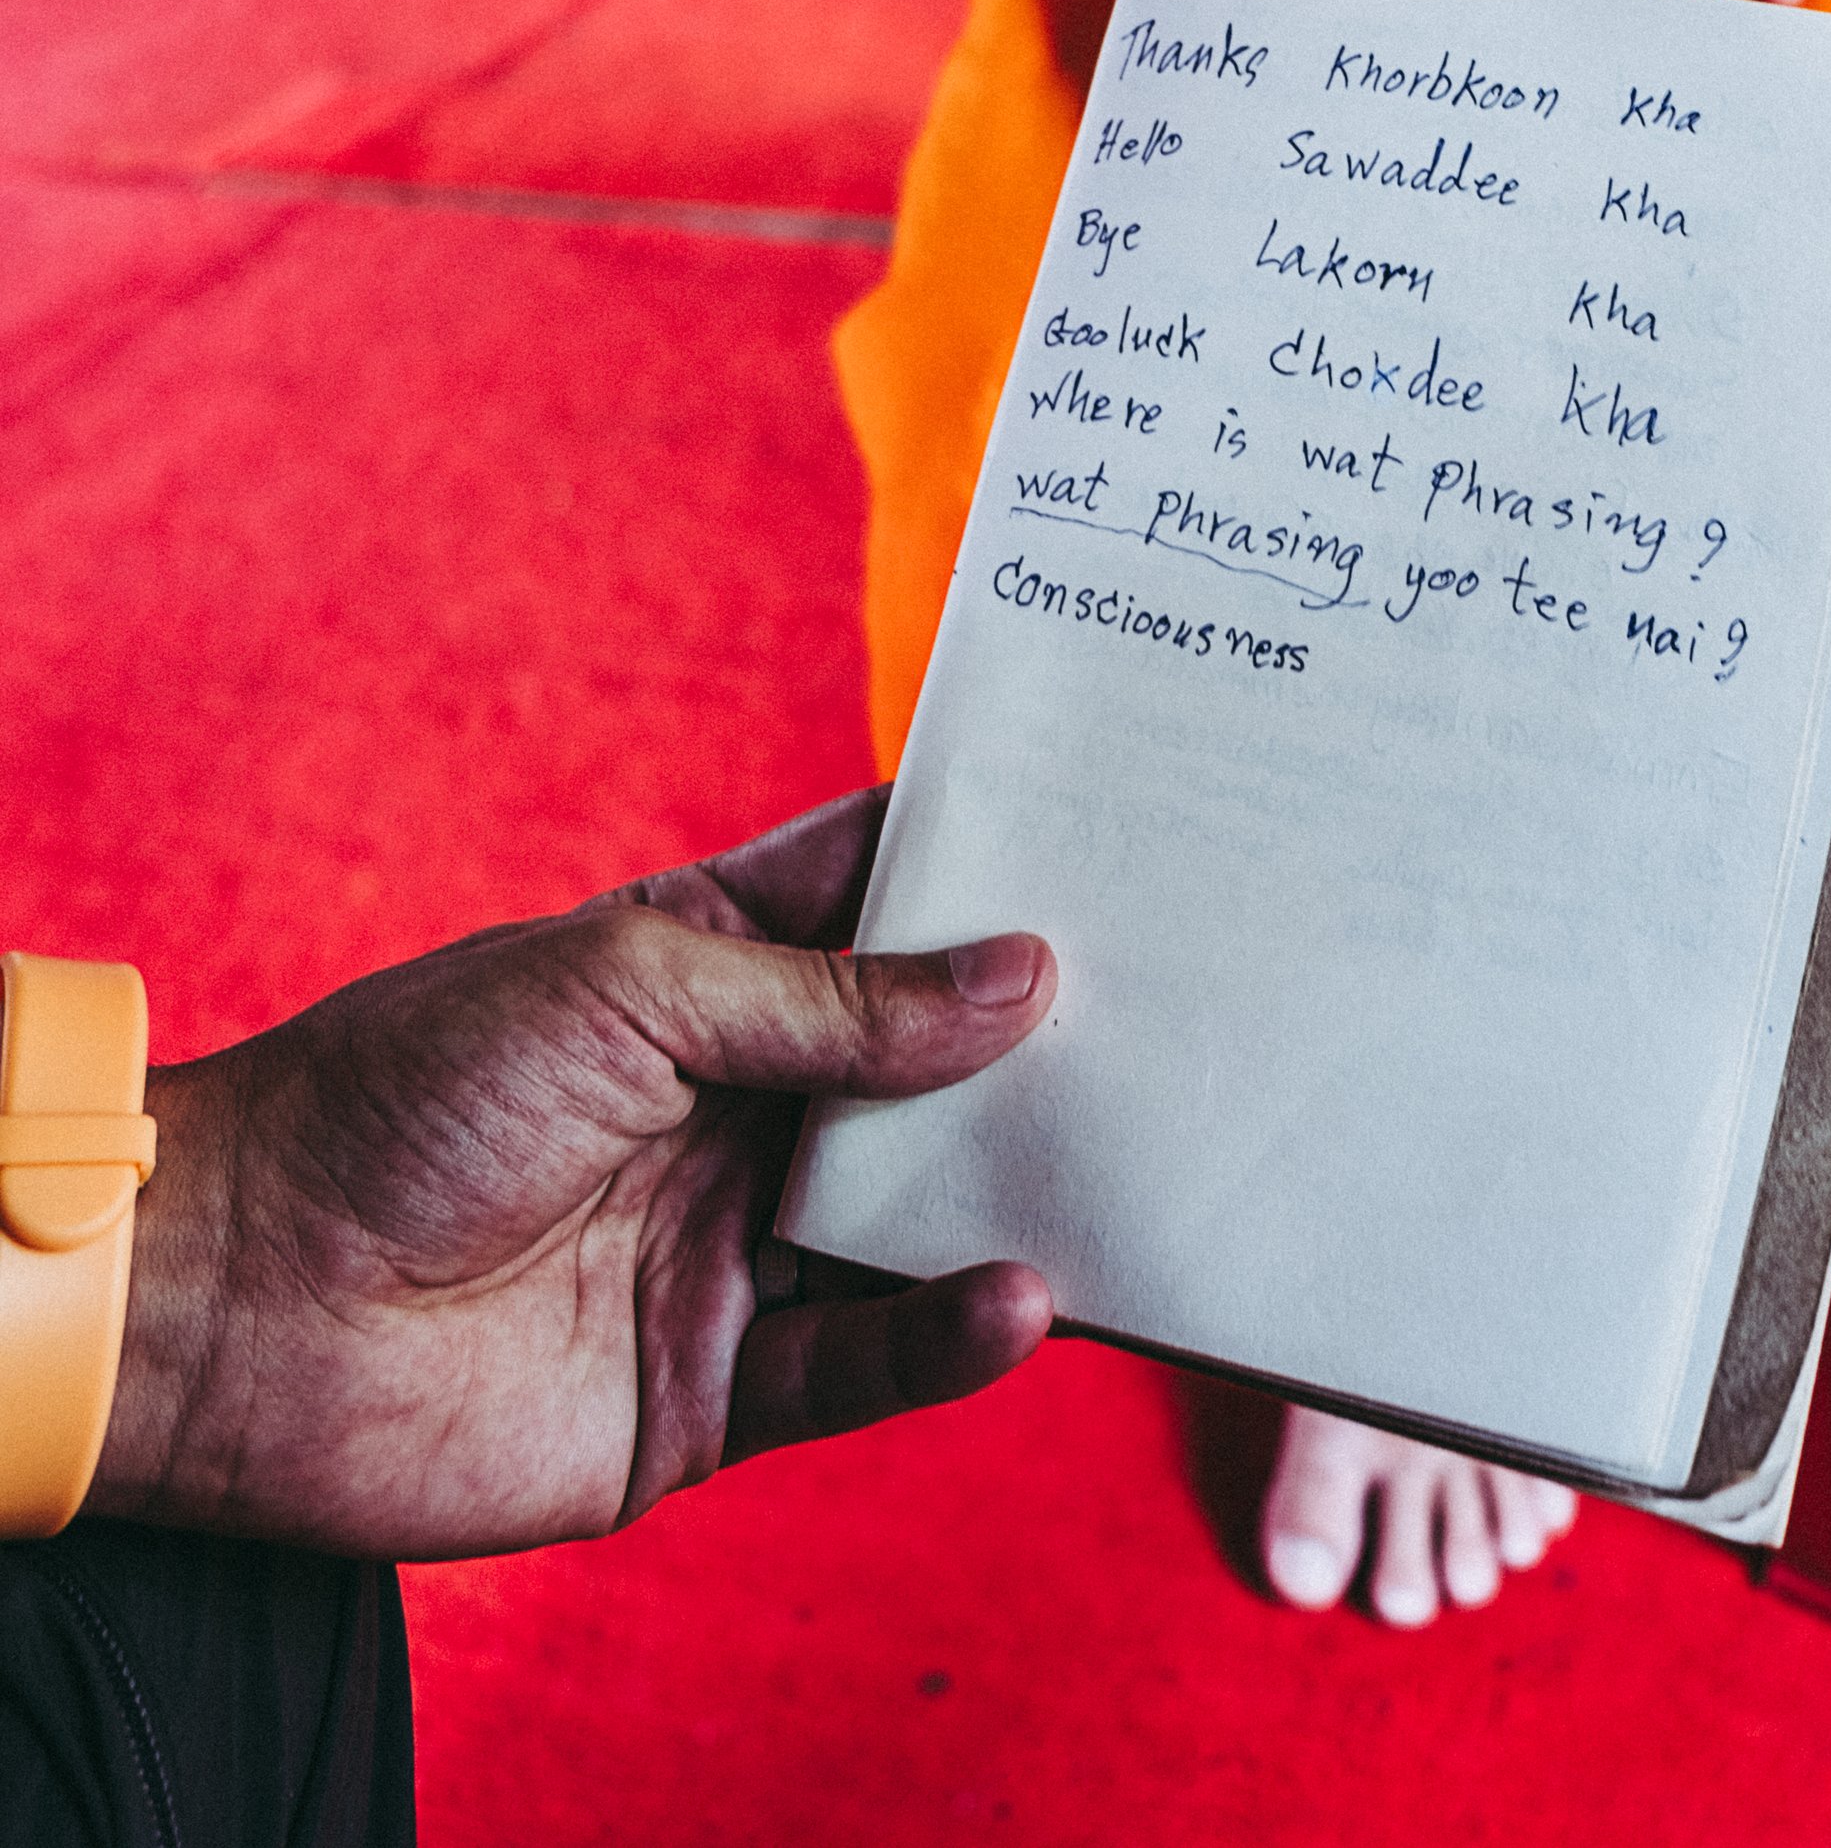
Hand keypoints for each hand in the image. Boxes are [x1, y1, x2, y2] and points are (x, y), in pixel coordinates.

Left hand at [87, 791, 1055, 1558]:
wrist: (250, 1304)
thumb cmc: (411, 1093)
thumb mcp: (630, 988)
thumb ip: (833, 1001)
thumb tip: (1027, 971)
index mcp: (713, 971)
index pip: (880, 900)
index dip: (993, 868)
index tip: (1126, 825)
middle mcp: (745, 1102)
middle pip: (933, 1065)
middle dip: (1051, 1036)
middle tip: (1201, 998)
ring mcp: (740, 1243)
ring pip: (926, 1215)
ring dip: (1027, 1190)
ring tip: (1150, 1154)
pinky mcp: (723, 1385)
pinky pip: (871, 1359)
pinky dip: (950, 1333)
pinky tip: (1018, 1294)